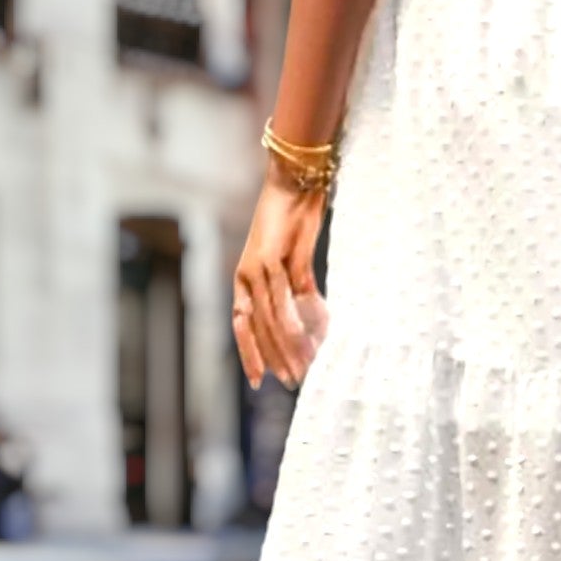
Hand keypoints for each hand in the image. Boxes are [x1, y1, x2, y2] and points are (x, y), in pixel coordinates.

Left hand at [232, 168, 329, 389]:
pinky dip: (306, 315)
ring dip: (291, 344)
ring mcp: (260, 266)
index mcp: (244, 278)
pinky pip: (293, 294)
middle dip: (275, 357)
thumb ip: (297, 288)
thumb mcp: (293, 259)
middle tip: (292, 381)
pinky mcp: (278, 255)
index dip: (250, 353)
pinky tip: (318, 333)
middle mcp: (246, 276)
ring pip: (274, 316)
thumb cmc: (293, 218)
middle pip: (259, 327)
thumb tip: (310, 319)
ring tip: (305, 366)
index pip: (242, 325)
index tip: (260, 381)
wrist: (293, 180)